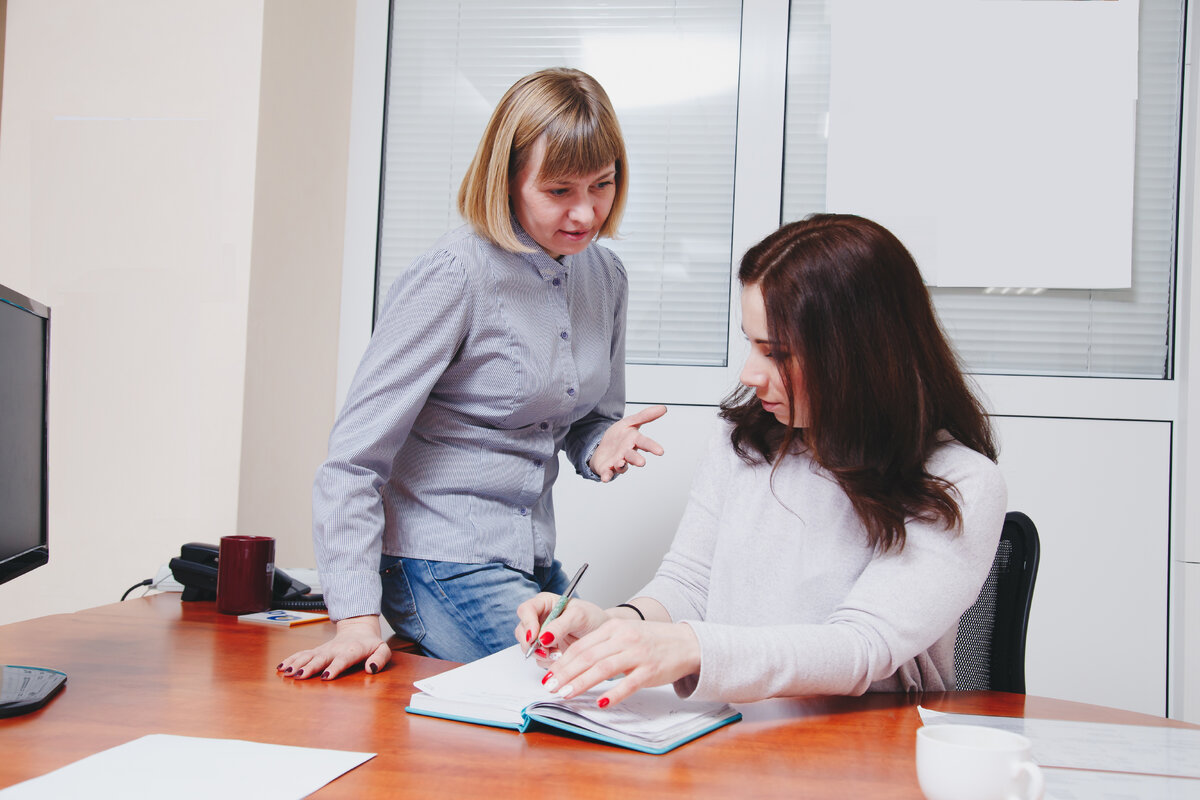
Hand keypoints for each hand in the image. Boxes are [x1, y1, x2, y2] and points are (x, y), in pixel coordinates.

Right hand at [277, 615, 390, 679]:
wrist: (359, 629)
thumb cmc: (371, 644)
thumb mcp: (383, 649)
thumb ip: (380, 658)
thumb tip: (371, 668)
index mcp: (351, 650)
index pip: (343, 659)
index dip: (335, 667)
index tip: (326, 676)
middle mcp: (335, 650)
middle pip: (321, 658)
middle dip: (310, 667)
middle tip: (299, 676)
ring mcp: (324, 650)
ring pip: (308, 656)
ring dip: (296, 664)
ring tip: (286, 673)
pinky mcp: (317, 651)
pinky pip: (302, 654)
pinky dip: (291, 659)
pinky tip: (281, 667)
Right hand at [514, 593, 610, 660]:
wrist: (602, 635)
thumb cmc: (592, 618)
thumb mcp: (579, 616)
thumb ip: (560, 625)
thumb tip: (542, 637)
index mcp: (544, 603)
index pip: (526, 610)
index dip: (527, 623)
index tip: (534, 637)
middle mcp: (539, 618)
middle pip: (522, 631)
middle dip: (532, 643)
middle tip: (546, 650)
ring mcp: (541, 636)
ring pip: (527, 647)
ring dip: (541, 654)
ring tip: (559, 653)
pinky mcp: (546, 650)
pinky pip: (538, 659)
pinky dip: (547, 661)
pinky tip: (561, 656)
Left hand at [537, 619, 700, 707]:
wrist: (685, 642)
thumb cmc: (651, 640)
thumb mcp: (624, 634)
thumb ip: (601, 645)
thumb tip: (573, 663)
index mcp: (614, 627)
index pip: (581, 645)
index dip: (562, 662)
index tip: (548, 675)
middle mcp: (624, 638)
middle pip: (588, 657)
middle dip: (565, 673)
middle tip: (550, 687)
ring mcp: (637, 654)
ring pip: (603, 669)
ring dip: (581, 683)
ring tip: (566, 694)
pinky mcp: (650, 671)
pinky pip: (628, 684)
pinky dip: (613, 694)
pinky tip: (601, 703)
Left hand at [588, 405, 666, 482]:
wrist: (601, 446)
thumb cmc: (619, 436)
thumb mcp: (629, 422)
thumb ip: (645, 416)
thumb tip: (664, 408)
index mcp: (633, 441)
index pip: (644, 443)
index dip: (652, 447)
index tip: (660, 451)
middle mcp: (627, 453)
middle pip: (633, 456)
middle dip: (637, 459)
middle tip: (641, 462)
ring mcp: (617, 462)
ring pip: (621, 465)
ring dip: (621, 466)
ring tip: (621, 463)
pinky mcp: (607, 468)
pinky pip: (607, 473)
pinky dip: (606, 476)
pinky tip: (605, 478)